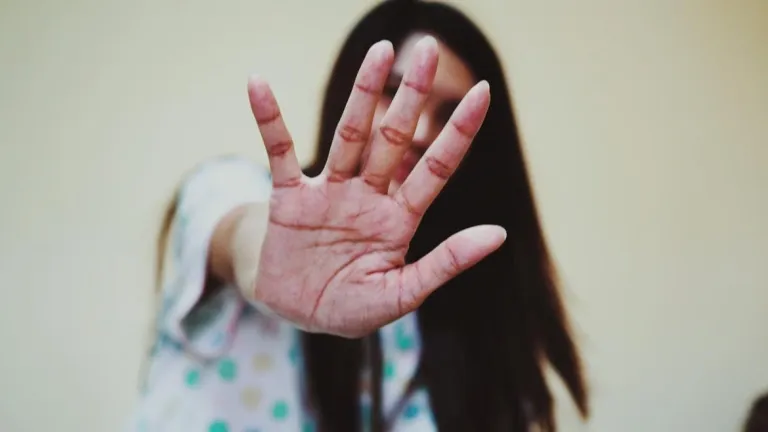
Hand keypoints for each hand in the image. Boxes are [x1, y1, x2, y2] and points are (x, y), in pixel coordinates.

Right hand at [246, 36, 505, 337]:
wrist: (298, 315)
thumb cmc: (353, 307)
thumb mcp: (402, 293)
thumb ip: (445, 263)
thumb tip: (500, 234)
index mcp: (399, 218)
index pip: (436, 168)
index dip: (458, 132)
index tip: (483, 93)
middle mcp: (368, 195)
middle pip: (394, 137)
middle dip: (411, 95)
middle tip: (427, 49)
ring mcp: (329, 192)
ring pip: (349, 134)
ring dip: (363, 93)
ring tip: (380, 51)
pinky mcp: (290, 199)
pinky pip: (279, 151)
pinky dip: (270, 119)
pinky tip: (259, 84)